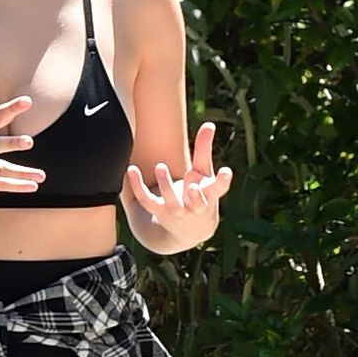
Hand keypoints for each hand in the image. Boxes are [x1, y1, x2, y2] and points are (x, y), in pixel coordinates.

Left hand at [125, 122, 233, 242]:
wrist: (190, 231)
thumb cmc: (199, 194)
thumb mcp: (205, 174)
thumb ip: (205, 150)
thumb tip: (210, 124)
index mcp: (209, 195)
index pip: (218, 188)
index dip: (223, 181)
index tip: (226, 172)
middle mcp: (195, 205)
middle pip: (197, 201)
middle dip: (195, 195)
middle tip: (191, 185)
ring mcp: (178, 211)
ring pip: (172, 201)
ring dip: (167, 185)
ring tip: (161, 166)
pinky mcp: (160, 212)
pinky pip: (147, 201)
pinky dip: (138, 186)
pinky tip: (131, 170)